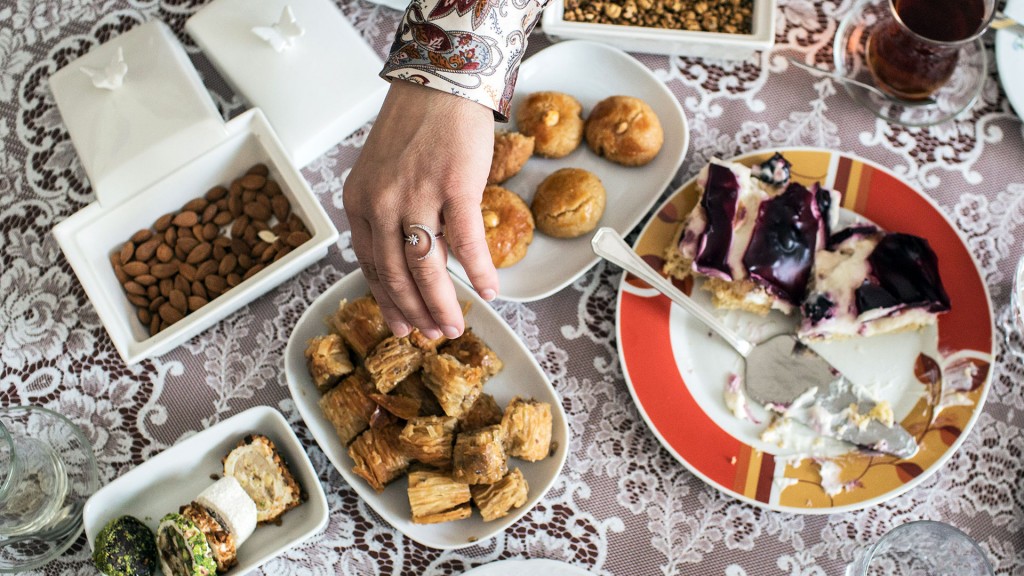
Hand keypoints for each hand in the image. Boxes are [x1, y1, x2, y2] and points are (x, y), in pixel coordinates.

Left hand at [343, 80, 498, 339]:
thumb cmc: (416, 126)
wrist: (442, 82)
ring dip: (442, 303)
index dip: (388, 300)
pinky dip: (480, 271)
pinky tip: (490, 291)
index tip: (401, 324)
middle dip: (415, 312)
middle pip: (397, 273)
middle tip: (432, 335)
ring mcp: (417, 195)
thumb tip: (409, 258)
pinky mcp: (454, 186)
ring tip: (455, 326)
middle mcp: (382, 202)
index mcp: (360, 201)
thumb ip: (386, 213)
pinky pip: (466, 242)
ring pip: (427, 266)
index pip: (371, 265)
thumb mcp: (382, 172)